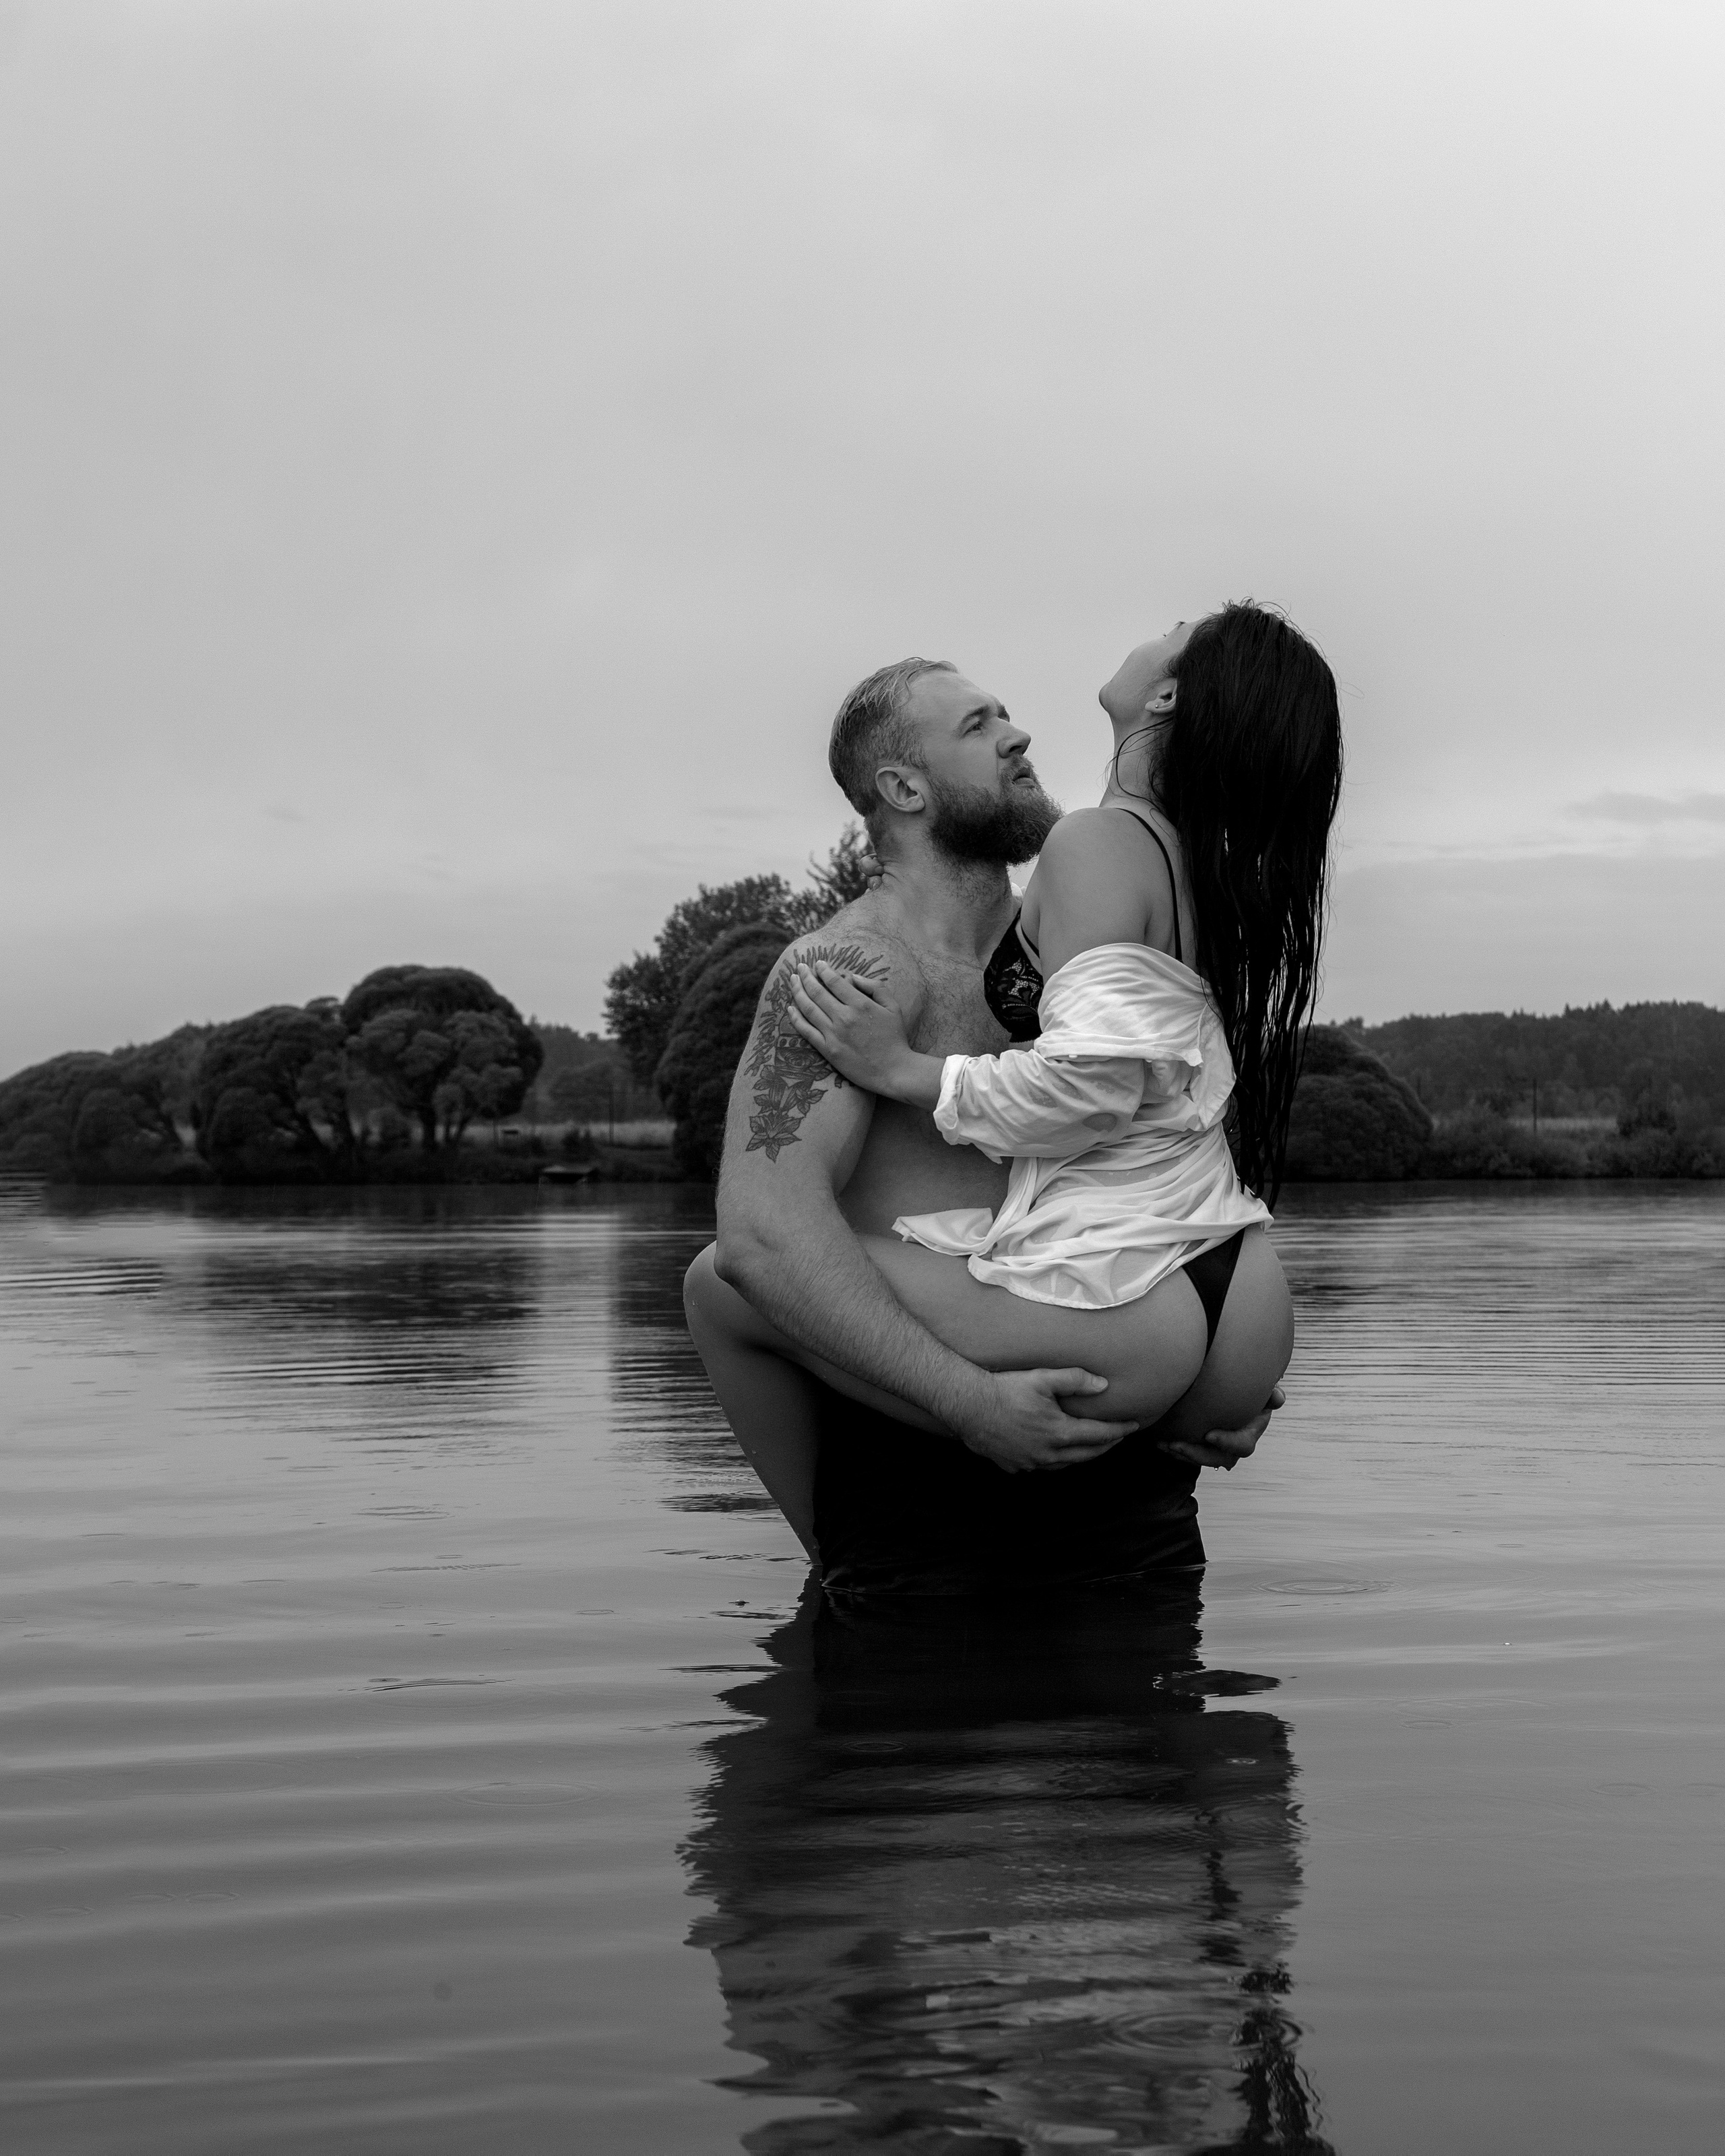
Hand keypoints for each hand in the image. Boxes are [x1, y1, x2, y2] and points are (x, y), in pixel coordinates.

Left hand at [789, 960, 934, 1101]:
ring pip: (808, 1008)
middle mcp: (844, 1017)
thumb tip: (852, 976)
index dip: (823, 970)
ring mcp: (834, 1034)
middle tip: (800, 966)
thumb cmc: (895, 1038)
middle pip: (817, 992)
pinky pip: (806, 1031)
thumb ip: (875, 987)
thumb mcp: (893, 1007)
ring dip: (797, 991)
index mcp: (860, 1004)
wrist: (893, 1070)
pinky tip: (790, 1008)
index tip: (818, 963)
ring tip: (792, 980)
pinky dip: (796, 1018)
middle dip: (806, 976)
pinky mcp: (828, 1050)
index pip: (834, 982)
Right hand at [954, 1367, 1137, 1473]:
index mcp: (1058, 1433)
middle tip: (1118, 1437)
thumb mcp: (1042, 1378)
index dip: (1119, 1430)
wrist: (968, 1405)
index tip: (1133, 1425)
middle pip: (1086, 1454)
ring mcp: (1030, 1463)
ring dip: (1082, 1455)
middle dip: (1106, 1445)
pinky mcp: (1014, 1466)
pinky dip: (1055, 1460)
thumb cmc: (1005, 1389)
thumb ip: (1075, 1380)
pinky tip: (1054, 1452)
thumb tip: (1104, 1385)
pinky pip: (1042, 1467)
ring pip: (1065, 1464)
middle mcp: (1047, 1454)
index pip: (1099, 1435)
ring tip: (1091, 1446)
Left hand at [1159, 1385, 1285, 1471]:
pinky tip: (1159, 1441)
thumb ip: (1269, 1393)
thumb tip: (1278, 1397)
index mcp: (1249, 1432)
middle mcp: (1233, 1446)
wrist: (1226, 1391)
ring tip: (1163, 1443)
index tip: (1209, 1434)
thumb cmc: (1244, 1388)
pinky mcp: (1200, 1447)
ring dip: (1181, 1454)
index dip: (1228, 1442)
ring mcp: (1216, 1450)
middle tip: (1176, 1444)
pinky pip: (1187, 1455)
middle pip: (1217, 1459)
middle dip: (1196, 1454)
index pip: (1243, 1446)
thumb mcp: (1258, 1389)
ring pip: (1199, 1459)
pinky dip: (1173, 1449)